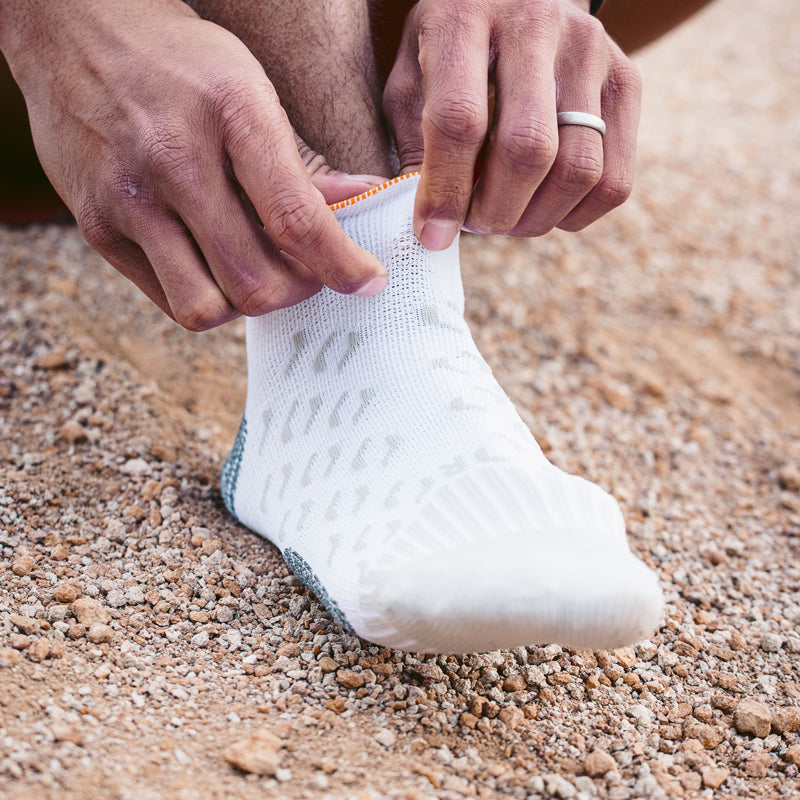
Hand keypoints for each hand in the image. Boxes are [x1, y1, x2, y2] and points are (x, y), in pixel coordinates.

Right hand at [0, 0, 387, 330]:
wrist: (73, 29)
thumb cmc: (180, 62)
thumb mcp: (251, 89)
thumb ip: (303, 162)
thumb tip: (361, 203)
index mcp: (231, 113)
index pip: (297, 221)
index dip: (342, 266)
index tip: (367, 282)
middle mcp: (174, 160)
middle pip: (254, 282)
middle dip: (296, 292)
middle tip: (307, 273)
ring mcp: (128, 199)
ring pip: (206, 308)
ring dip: (244, 303)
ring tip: (255, 271)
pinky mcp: (95, 226)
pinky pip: (166, 298)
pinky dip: (203, 294)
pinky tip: (213, 262)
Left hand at [383, 0, 640, 247]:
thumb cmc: (450, 51)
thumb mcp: (411, 79)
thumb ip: (414, 143)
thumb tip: (433, 223)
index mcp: (465, 18)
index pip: (460, 119)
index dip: (446, 191)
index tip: (433, 235)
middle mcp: (536, 24)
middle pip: (528, 148)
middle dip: (495, 211)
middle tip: (474, 225)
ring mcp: (590, 51)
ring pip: (579, 170)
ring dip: (535, 219)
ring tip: (504, 217)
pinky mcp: (625, 80)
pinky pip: (614, 180)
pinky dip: (575, 215)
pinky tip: (542, 207)